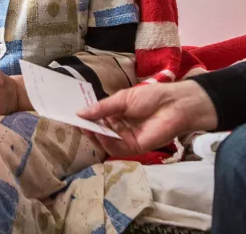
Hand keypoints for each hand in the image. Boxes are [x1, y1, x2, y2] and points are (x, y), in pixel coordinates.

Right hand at [77, 80, 217, 156]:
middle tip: (76, 123)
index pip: (97, 118)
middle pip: (99, 131)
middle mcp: (119, 127)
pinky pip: (116, 147)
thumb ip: (102, 108)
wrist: (174, 105)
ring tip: (87, 127)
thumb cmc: (150, 97)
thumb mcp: (122, 99)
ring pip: (105, 141)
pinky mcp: (134, 148)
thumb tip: (79, 112)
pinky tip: (100, 133)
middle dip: (88, 128)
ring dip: (95, 135)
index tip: (72, 115)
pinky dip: (106, 141)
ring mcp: (126, 138)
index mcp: (116, 114)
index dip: (85, 118)